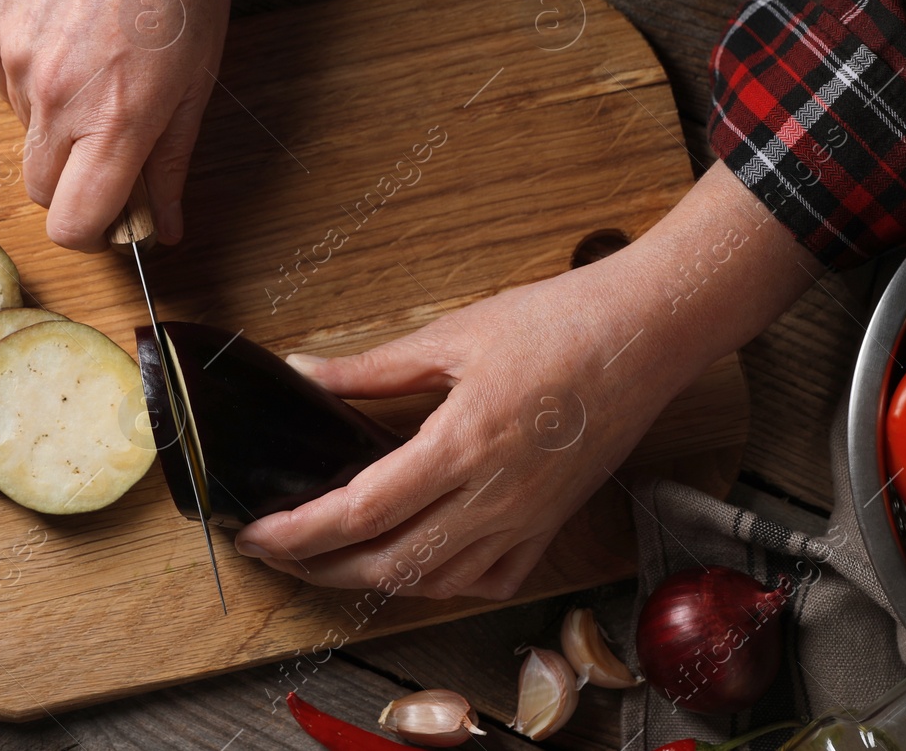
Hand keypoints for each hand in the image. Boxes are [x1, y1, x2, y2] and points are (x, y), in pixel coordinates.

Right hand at [0, 0, 232, 249]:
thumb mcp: (198, 82)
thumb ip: (172, 164)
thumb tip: (163, 229)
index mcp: (116, 120)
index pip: (72, 224)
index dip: (91, 230)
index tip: (110, 213)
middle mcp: (55, 96)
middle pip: (39, 187)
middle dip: (73, 179)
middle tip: (113, 135)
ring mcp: (15, 56)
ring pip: (23, 129)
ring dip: (55, 117)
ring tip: (99, 58)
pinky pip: (3, 77)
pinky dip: (33, 70)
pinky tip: (71, 27)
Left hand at [232, 162, 820, 598]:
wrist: (648, 333)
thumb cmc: (561, 324)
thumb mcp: (455, 334)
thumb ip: (372, 367)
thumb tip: (306, 372)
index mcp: (461, 447)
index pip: (359, 512)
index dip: (299, 532)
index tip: (257, 533)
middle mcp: (494, 498)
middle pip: (388, 564)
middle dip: (320, 570)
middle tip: (278, 556)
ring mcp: (527, 519)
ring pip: (436, 581)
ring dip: (374, 580)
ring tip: (331, 561)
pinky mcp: (552, 522)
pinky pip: (490, 577)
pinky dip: (444, 581)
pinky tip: (420, 561)